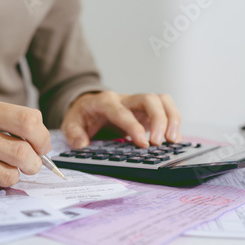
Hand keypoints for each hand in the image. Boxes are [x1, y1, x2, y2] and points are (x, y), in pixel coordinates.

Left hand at [61, 91, 181, 148]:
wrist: (88, 105)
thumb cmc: (83, 115)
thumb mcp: (70, 123)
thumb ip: (73, 134)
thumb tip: (82, 144)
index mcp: (106, 102)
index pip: (123, 111)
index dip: (135, 127)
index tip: (143, 144)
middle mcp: (125, 99)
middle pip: (150, 99)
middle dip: (159, 120)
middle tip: (159, 142)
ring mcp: (138, 104)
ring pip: (162, 101)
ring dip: (172, 119)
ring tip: (173, 140)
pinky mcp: (147, 111)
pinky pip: (166, 110)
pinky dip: (174, 123)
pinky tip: (174, 139)